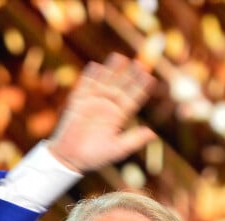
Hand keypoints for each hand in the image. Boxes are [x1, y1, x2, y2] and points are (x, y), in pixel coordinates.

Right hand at [48, 53, 156, 172]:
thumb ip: (134, 140)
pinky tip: (96, 67)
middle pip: (121, 86)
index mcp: (118, 116)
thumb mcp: (118, 149)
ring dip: (112, 70)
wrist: (71, 158)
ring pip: (105, 82)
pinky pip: (84, 86)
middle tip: (140, 63)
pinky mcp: (78, 102)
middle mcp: (107, 106)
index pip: (132, 98)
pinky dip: (89, 77)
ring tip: (120, 57)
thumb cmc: (95, 157)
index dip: (141, 88)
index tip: (150, 78)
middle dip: (130, 75)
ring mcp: (93, 102)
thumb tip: (153, 133)